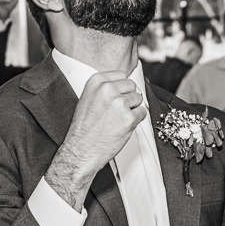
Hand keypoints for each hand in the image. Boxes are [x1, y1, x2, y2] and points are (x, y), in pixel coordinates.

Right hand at [46, 71, 146, 210]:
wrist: (81, 150)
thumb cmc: (84, 128)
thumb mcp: (88, 99)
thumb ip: (104, 89)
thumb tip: (124, 85)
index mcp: (96, 82)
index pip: (120, 75)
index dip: (121, 87)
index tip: (116, 96)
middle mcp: (107, 89)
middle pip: (132, 85)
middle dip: (128, 97)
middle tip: (118, 111)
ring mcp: (119, 103)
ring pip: (138, 98)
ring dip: (132, 109)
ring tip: (118, 119)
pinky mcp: (129, 118)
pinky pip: (142, 112)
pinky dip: (137, 120)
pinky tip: (123, 126)